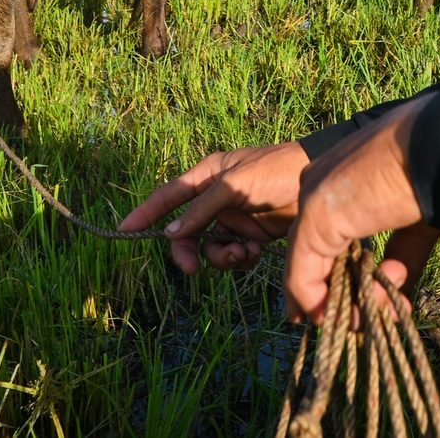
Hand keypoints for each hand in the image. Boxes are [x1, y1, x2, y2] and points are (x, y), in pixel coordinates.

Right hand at [119, 141, 309, 274]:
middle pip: (186, 233)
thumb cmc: (275, 171)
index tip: (123, 232)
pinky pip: (234, 255)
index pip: (168, 197)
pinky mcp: (253, 234)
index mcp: (207, 176)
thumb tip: (172, 234)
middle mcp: (215, 199)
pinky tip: (257, 250)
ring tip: (243, 251)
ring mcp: (234, 218)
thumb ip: (202, 209)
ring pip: (210, 248)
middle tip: (194, 268)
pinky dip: (241, 258)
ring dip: (221, 256)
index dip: (145, 214)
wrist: (317, 182)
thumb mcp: (234, 186)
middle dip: (189, 251)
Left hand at [285, 97, 435, 321]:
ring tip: (366, 320)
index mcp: (342, 174)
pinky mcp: (313, 219)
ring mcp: (312, 199)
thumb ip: (401, 256)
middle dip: (333, 290)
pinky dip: (316, 301)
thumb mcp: (416, 222)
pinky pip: (303, 272)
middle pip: (311, 249)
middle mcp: (318, 182)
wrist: (438, 146)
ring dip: (331, 301)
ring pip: (306, 264)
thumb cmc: (435, 174)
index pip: (327, 230)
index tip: (362, 298)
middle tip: (360, 320)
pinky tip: (336, 319)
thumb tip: (394, 292)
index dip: (340, 269)